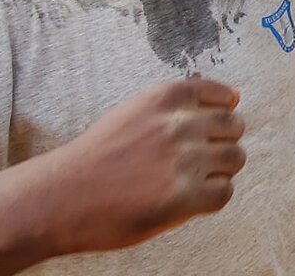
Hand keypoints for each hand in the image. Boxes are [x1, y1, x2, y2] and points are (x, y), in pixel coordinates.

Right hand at [52, 78, 245, 253]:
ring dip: (220, 170)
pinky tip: (188, 199)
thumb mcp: (135, 111)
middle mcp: (179, 124)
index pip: (224, 96)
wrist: (60, 197)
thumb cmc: (97, 156)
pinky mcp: (184, 196)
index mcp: (167, 98)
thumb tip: (234, 98)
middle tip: (198, 159)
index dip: (220, 114)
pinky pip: (225, 192)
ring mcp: (184, 160)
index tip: (208, 128)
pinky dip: (212, 198)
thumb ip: (179, 105)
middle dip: (222, 142)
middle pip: (234, 127)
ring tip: (192, 180)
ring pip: (235, 158)